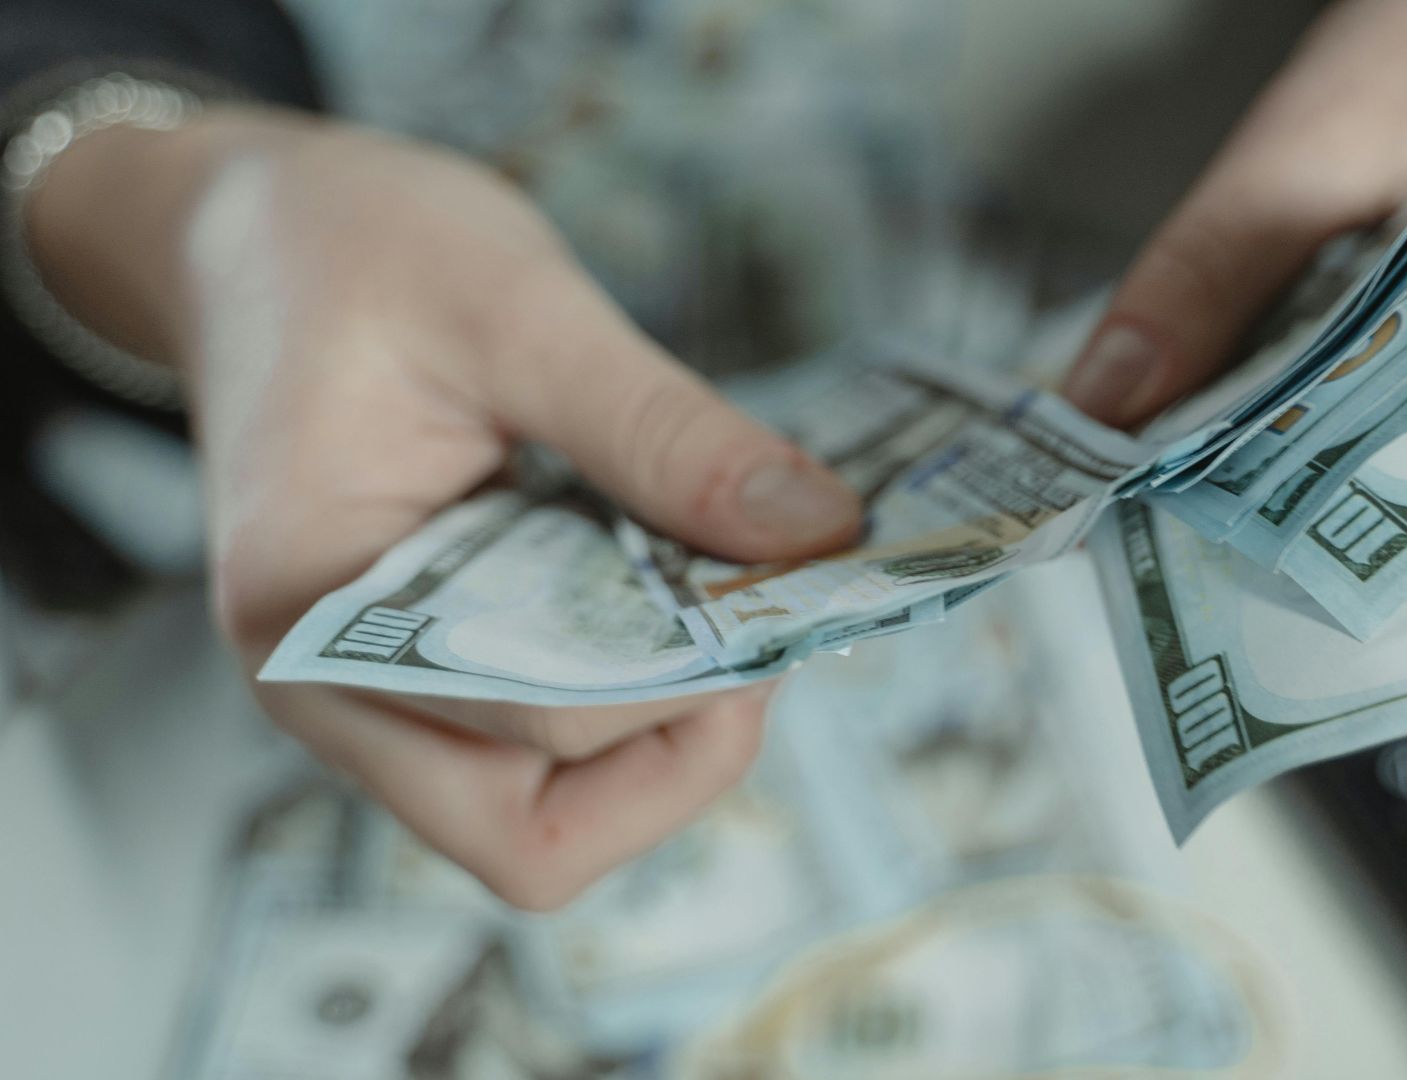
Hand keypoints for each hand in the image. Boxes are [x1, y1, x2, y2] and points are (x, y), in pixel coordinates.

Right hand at [26, 107, 861, 908]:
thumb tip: (815, 529)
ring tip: (724, 608)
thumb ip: (664, 430)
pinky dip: (630, 703)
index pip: (533, 727)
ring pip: (541, 818)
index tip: (789, 590)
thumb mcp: (521, 308)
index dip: (688, 682)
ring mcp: (369, 693)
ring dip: (659, 740)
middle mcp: (322, 685)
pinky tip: (678, 599)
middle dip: (678, 749)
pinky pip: (537, 752)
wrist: (253, 235)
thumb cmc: (356, 251)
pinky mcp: (423, 670)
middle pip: (530, 838)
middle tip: (765, 623)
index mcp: (310, 604)